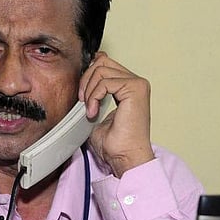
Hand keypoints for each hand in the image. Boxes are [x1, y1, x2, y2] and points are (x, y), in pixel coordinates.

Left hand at [79, 52, 154, 177]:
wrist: (125, 158)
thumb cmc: (115, 144)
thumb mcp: (96, 113)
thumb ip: (93, 96)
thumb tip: (82, 83)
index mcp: (129, 87)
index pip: (104, 64)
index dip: (88, 76)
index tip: (82, 97)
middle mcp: (136, 83)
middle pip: (102, 61)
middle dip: (86, 79)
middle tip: (82, 101)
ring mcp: (138, 84)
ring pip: (101, 69)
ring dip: (89, 90)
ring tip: (89, 109)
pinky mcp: (135, 89)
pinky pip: (105, 81)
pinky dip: (94, 96)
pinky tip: (94, 112)